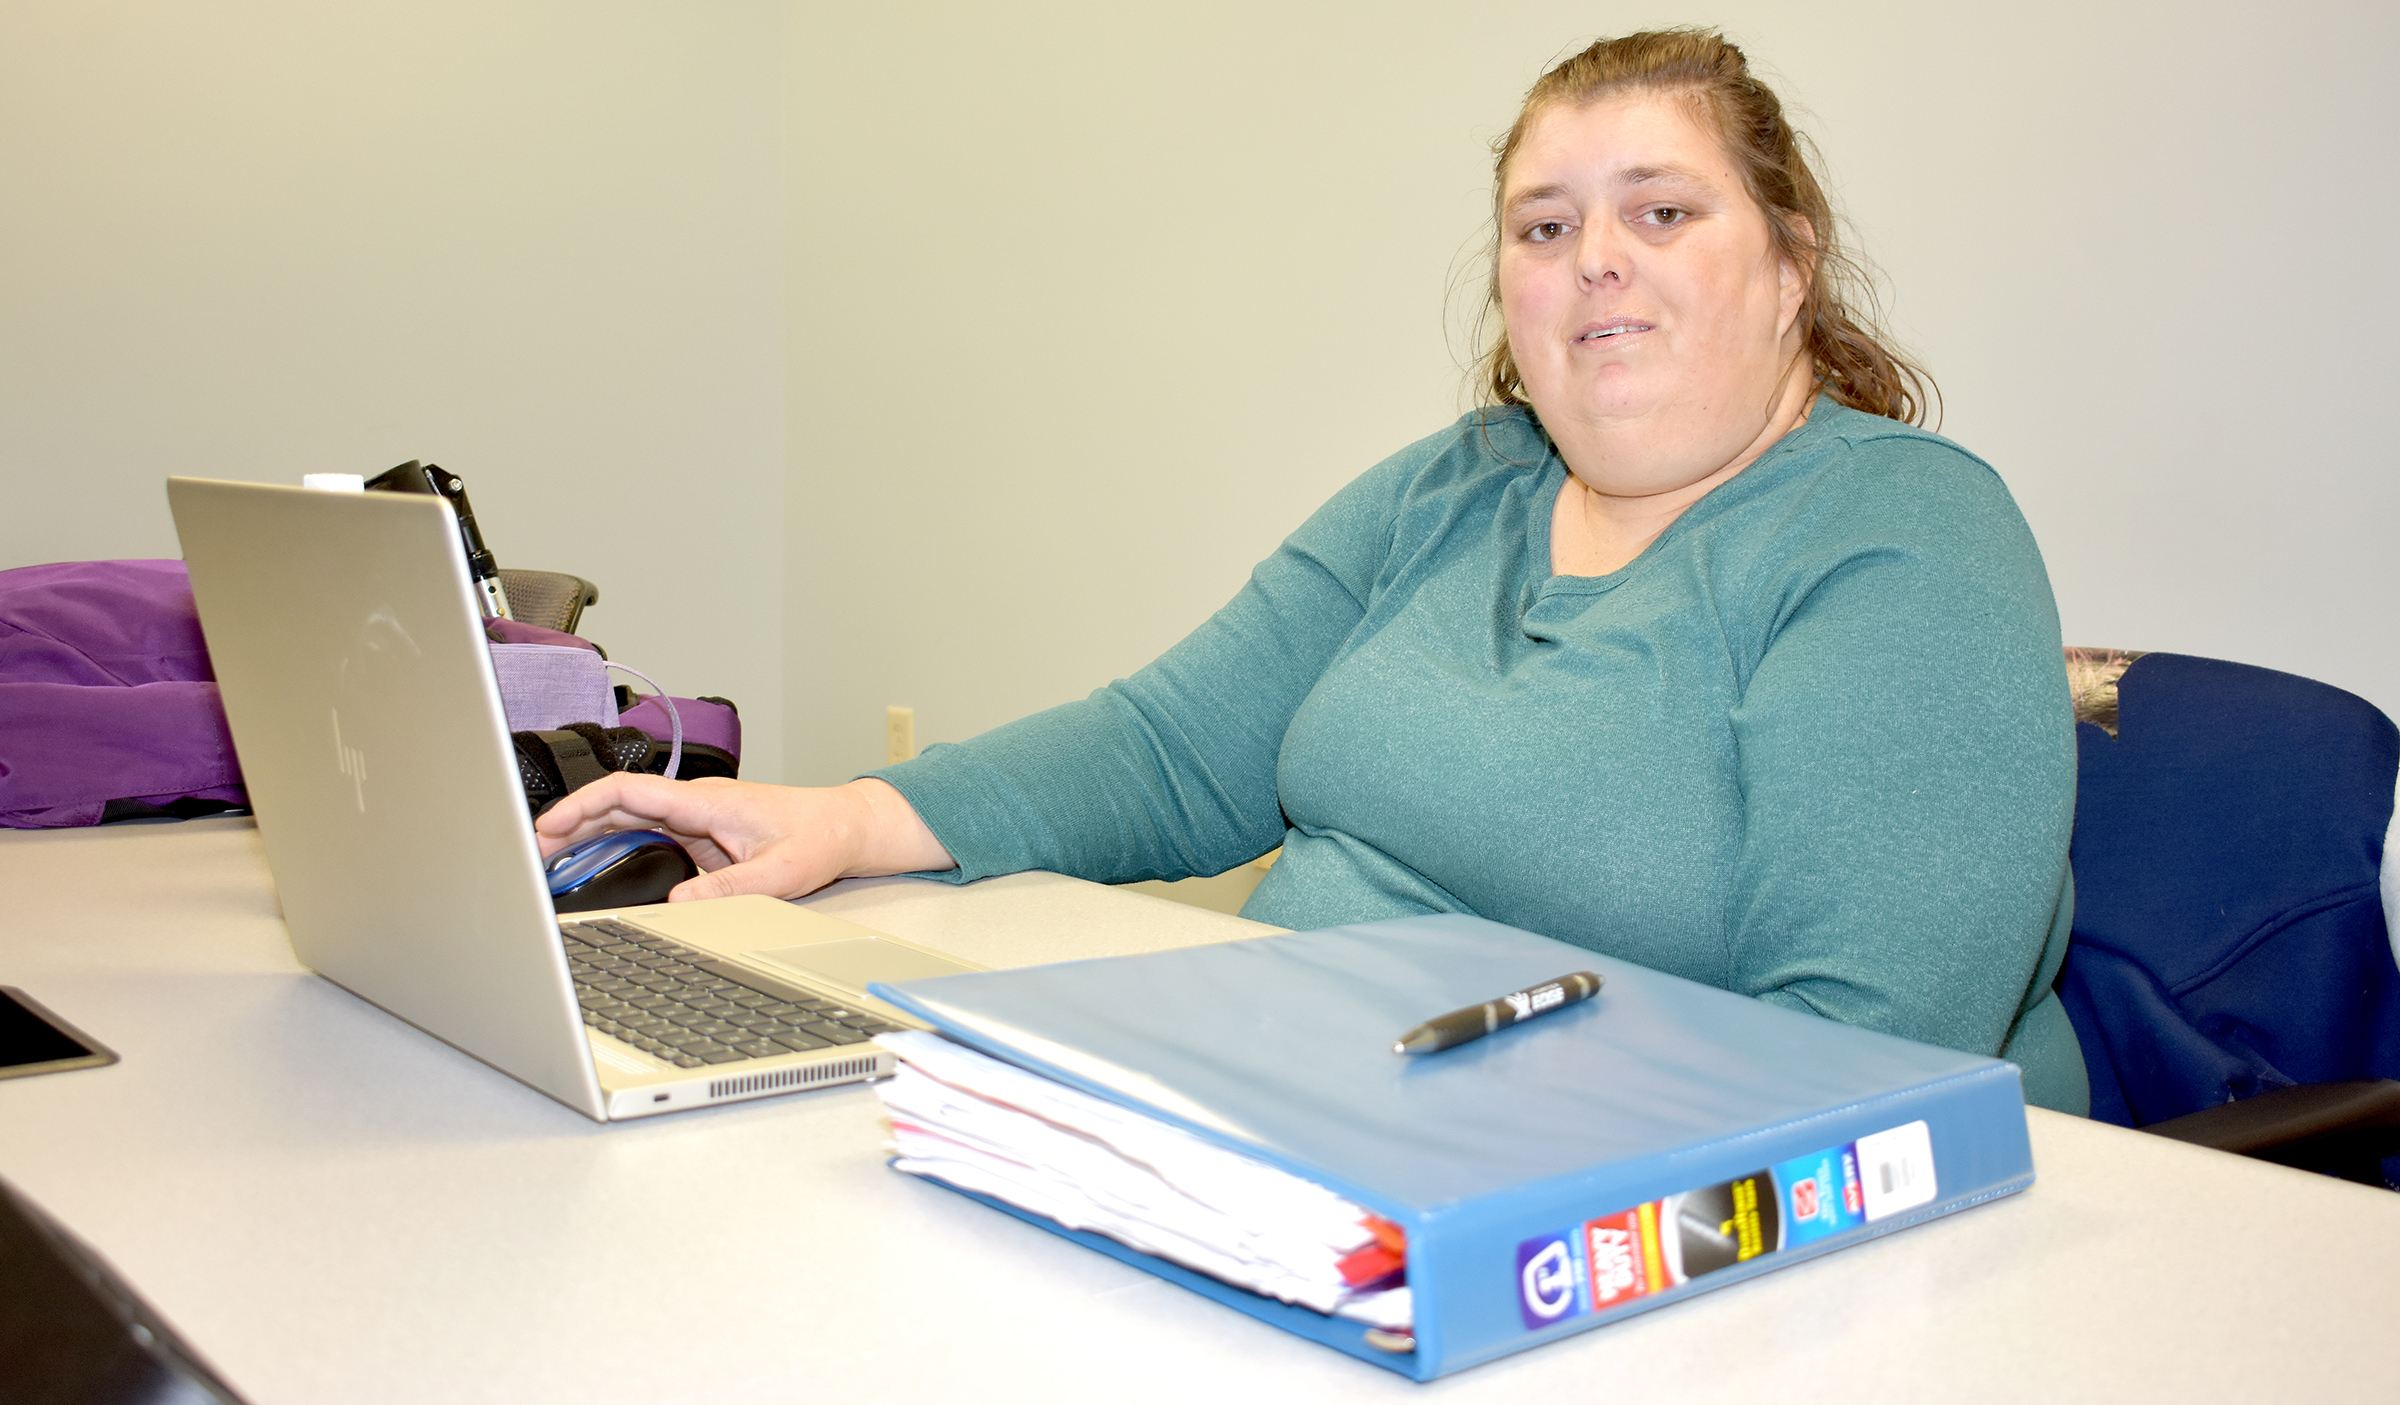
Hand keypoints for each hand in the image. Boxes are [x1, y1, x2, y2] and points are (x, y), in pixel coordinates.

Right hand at [532, 774, 954, 901]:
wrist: (843, 828)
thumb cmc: (817, 836)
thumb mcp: (780, 870)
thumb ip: (731, 887)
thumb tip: (679, 904)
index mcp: (704, 801)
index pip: (629, 793)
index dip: (584, 806)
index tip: (548, 826)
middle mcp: (691, 806)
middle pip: (614, 805)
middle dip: (567, 825)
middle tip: (529, 855)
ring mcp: (690, 820)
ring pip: (623, 819)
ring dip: (583, 836)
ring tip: (544, 863)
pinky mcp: (694, 837)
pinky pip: (640, 836)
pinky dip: (607, 847)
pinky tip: (586, 867)